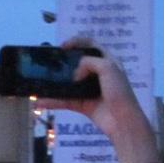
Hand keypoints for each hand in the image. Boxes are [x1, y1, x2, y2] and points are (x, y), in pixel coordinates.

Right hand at [35, 38, 158, 162]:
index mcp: (108, 62)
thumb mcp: (109, 68)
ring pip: (68, 84)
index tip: (62, 47)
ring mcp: (89, 90)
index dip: (77, 42)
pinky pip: (65, 101)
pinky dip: (53, 102)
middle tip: (51, 64)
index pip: (91, 45)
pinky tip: (41, 102)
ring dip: (55, 84)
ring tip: (41, 83)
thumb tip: (75, 74)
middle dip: (64, 63)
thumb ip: (90, 62)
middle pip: (78, 64)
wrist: (122, 120)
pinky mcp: (83, 105)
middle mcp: (98, 74)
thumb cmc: (119, 91)